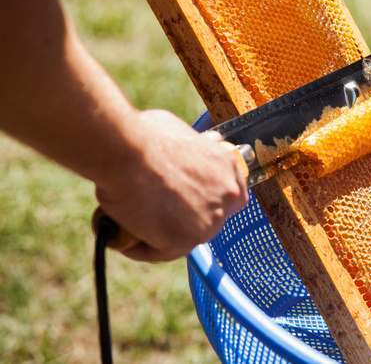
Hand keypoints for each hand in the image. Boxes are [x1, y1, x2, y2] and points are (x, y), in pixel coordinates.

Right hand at [95, 110, 247, 261]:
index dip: (210, 198)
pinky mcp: (185, 241)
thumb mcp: (182, 133)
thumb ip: (197, 148)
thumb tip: (201, 144)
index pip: (232, 192)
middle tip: (157, 212)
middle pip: (211, 218)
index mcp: (228, 165)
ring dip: (163, 234)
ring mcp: (209, 221)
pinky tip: (125, 238)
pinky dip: (141, 248)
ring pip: (186, 237)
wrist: (124, 151)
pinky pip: (161, 252)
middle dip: (186, 218)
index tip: (189, 199)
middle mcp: (227, 194)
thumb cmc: (144, 136)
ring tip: (134, 223)